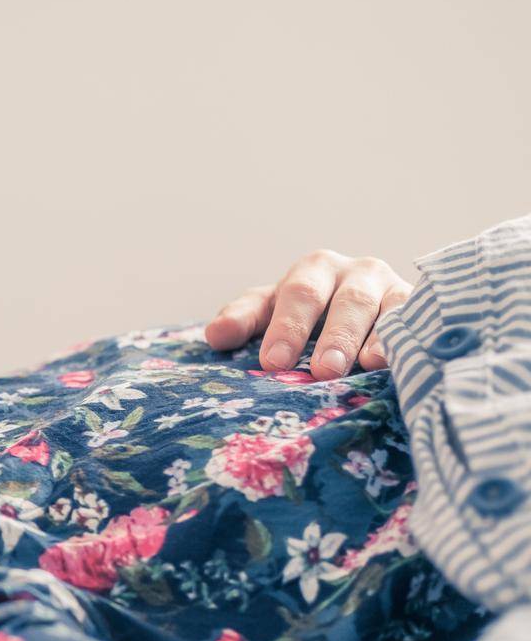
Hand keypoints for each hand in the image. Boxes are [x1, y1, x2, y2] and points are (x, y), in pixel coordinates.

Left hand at [203, 250, 412, 379]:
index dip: (288, 328)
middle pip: (349, 301)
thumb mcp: (271, 309)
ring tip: (368, 366)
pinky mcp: (423, 309)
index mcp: (315, 270)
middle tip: (323, 370)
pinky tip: (403, 361)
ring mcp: (395, 289)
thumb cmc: (306, 312)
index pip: (300, 296)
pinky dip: (412, 339)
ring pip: (389, 310)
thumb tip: (216, 335)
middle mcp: (359, 273)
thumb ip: (243, 319)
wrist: (359, 306)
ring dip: (378, 339)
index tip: (274, 362)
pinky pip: (421, 322)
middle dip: (335, 336)